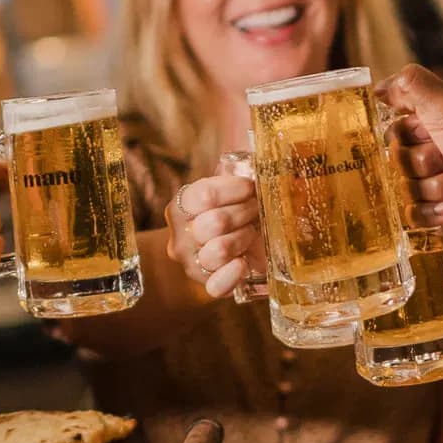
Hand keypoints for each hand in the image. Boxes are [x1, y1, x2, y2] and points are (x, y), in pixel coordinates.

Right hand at [167, 170, 264, 298]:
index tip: (252, 188)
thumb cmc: (231, 212)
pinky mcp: (204, 284)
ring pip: (217, 251)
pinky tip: (244, 263)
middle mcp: (180, 234)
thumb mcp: (228, 191)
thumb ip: (237, 172)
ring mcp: (190, 261)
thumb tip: (262, 156)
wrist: (217, 251)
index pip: (204, 195)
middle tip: (257, 211)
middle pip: (214, 223)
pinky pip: (215, 286)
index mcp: (181, 205)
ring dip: (243, 238)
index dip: (236, 189)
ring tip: (251, 232)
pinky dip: (232, 274)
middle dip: (245, 214)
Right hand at [381, 66, 442, 253]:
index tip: (426, 131)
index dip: (407, 130)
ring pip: (405, 186)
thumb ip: (413, 86)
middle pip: (398, 156)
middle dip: (424, 159)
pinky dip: (434, 212)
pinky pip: (414, 215)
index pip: (399, 122)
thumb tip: (381, 87)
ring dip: (436, 185)